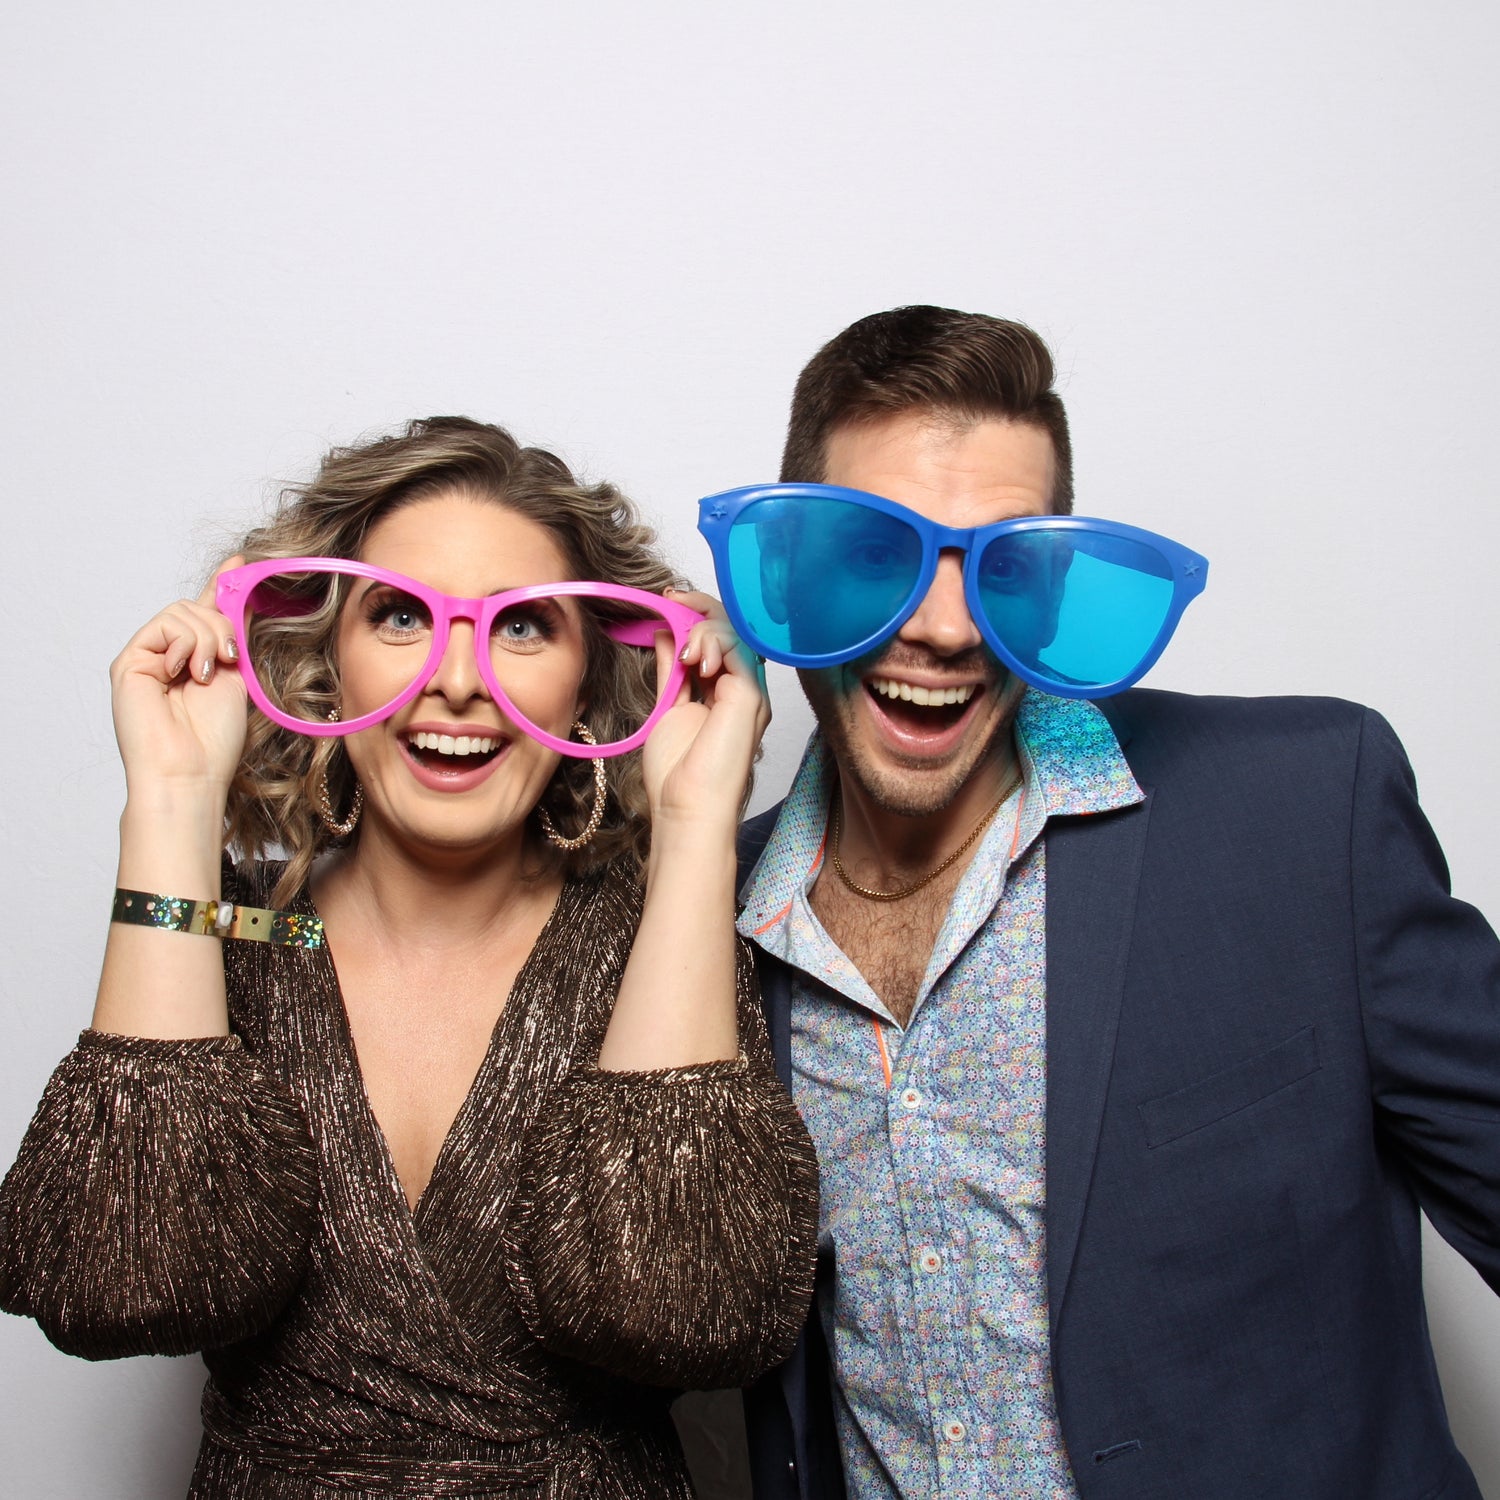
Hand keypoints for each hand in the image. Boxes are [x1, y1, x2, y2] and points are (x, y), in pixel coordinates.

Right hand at [110, 557, 249, 797]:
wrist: (190, 770)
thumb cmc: (214, 737)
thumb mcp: (236, 676)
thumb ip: (233, 635)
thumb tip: (242, 596)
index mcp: (194, 661)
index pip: (204, 614)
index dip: (221, 587)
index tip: (241, 563)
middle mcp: (168, 657)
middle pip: (195, 609)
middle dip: (220, 626)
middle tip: (227, 657)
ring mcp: (146, 657)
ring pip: (182, 612)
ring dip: (204, 637)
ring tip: (205, 673)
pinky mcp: (129, 662)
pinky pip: (163, 625)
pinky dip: (183, 643)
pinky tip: (184, 672)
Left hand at [640, 589, 769, 834]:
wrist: (685, 807)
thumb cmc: (677, 773)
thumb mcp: (668, 706)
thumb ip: (670, 670)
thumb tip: (665, 632)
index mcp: (725, 692)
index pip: (721, 637)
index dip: (697, 614)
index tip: (668, 601)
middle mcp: (743, 689)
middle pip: (733, 629)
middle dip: (701, 607)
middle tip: (672, 599)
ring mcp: (751, 692)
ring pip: (738, 633)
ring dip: (703, 628)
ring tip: (682, 652)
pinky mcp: (751, 696)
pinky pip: (739, 648)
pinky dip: (713, 641)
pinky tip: (691, 658)